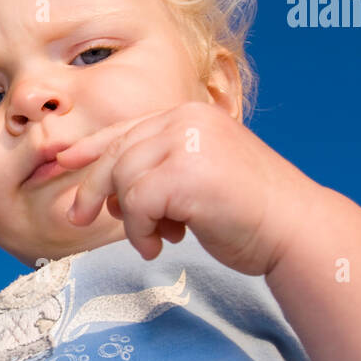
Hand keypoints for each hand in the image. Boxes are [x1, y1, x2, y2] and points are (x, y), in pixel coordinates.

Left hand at [57, 100, 319, 275]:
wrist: (297, 230)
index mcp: (191, 116)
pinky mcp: (187, 173)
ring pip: (123, 180)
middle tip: (78, 218)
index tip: (63, 162)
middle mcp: (188, 120)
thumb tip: (104, 192)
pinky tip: (162, 245)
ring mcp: (189, 143)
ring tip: (154, 240)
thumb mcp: (198, 178)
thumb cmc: (249, 213)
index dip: (90, 147)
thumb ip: (159, 172)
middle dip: (91, 189)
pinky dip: (140, 230)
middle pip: (116, 154)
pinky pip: (137, 203)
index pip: (127, 129)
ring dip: (130, 219)